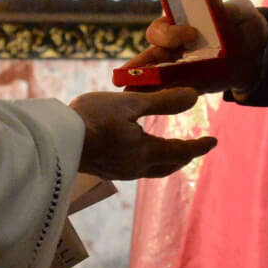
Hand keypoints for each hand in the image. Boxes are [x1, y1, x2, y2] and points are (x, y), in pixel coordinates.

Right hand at [69, 88, 215, 179]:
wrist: (55, 140)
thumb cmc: (93, 118)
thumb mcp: (131, 104)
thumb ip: (164, 101)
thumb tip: (194, 96)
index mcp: (145, 153)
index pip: (180, 150)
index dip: (199, 145)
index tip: (213, 141)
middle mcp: (134, 167)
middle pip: (167, 166)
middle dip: (182, 157)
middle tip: (193, 149)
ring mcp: (117, 170)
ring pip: (150, 169)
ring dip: (164, 160)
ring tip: (167, 151)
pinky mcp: (103, 168)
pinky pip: (133, 167)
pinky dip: (145, 159)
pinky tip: (134, 151)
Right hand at [119, 0, 267, 94]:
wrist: (260, 52)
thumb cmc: (243, 23)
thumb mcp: (240, 9)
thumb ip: (231, 8)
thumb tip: (222, 11)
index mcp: (180, 26)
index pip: (159, 30)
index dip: (169, 33)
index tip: (191, 34)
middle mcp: (175, 49)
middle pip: (148, 58)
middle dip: (139, 66)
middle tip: (135, 73)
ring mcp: (181, 70)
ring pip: (155, 79)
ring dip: (145, 87)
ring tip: (134, 95)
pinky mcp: (193, 88)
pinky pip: (175, 96)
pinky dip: (167, 101)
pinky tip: (163, 106)